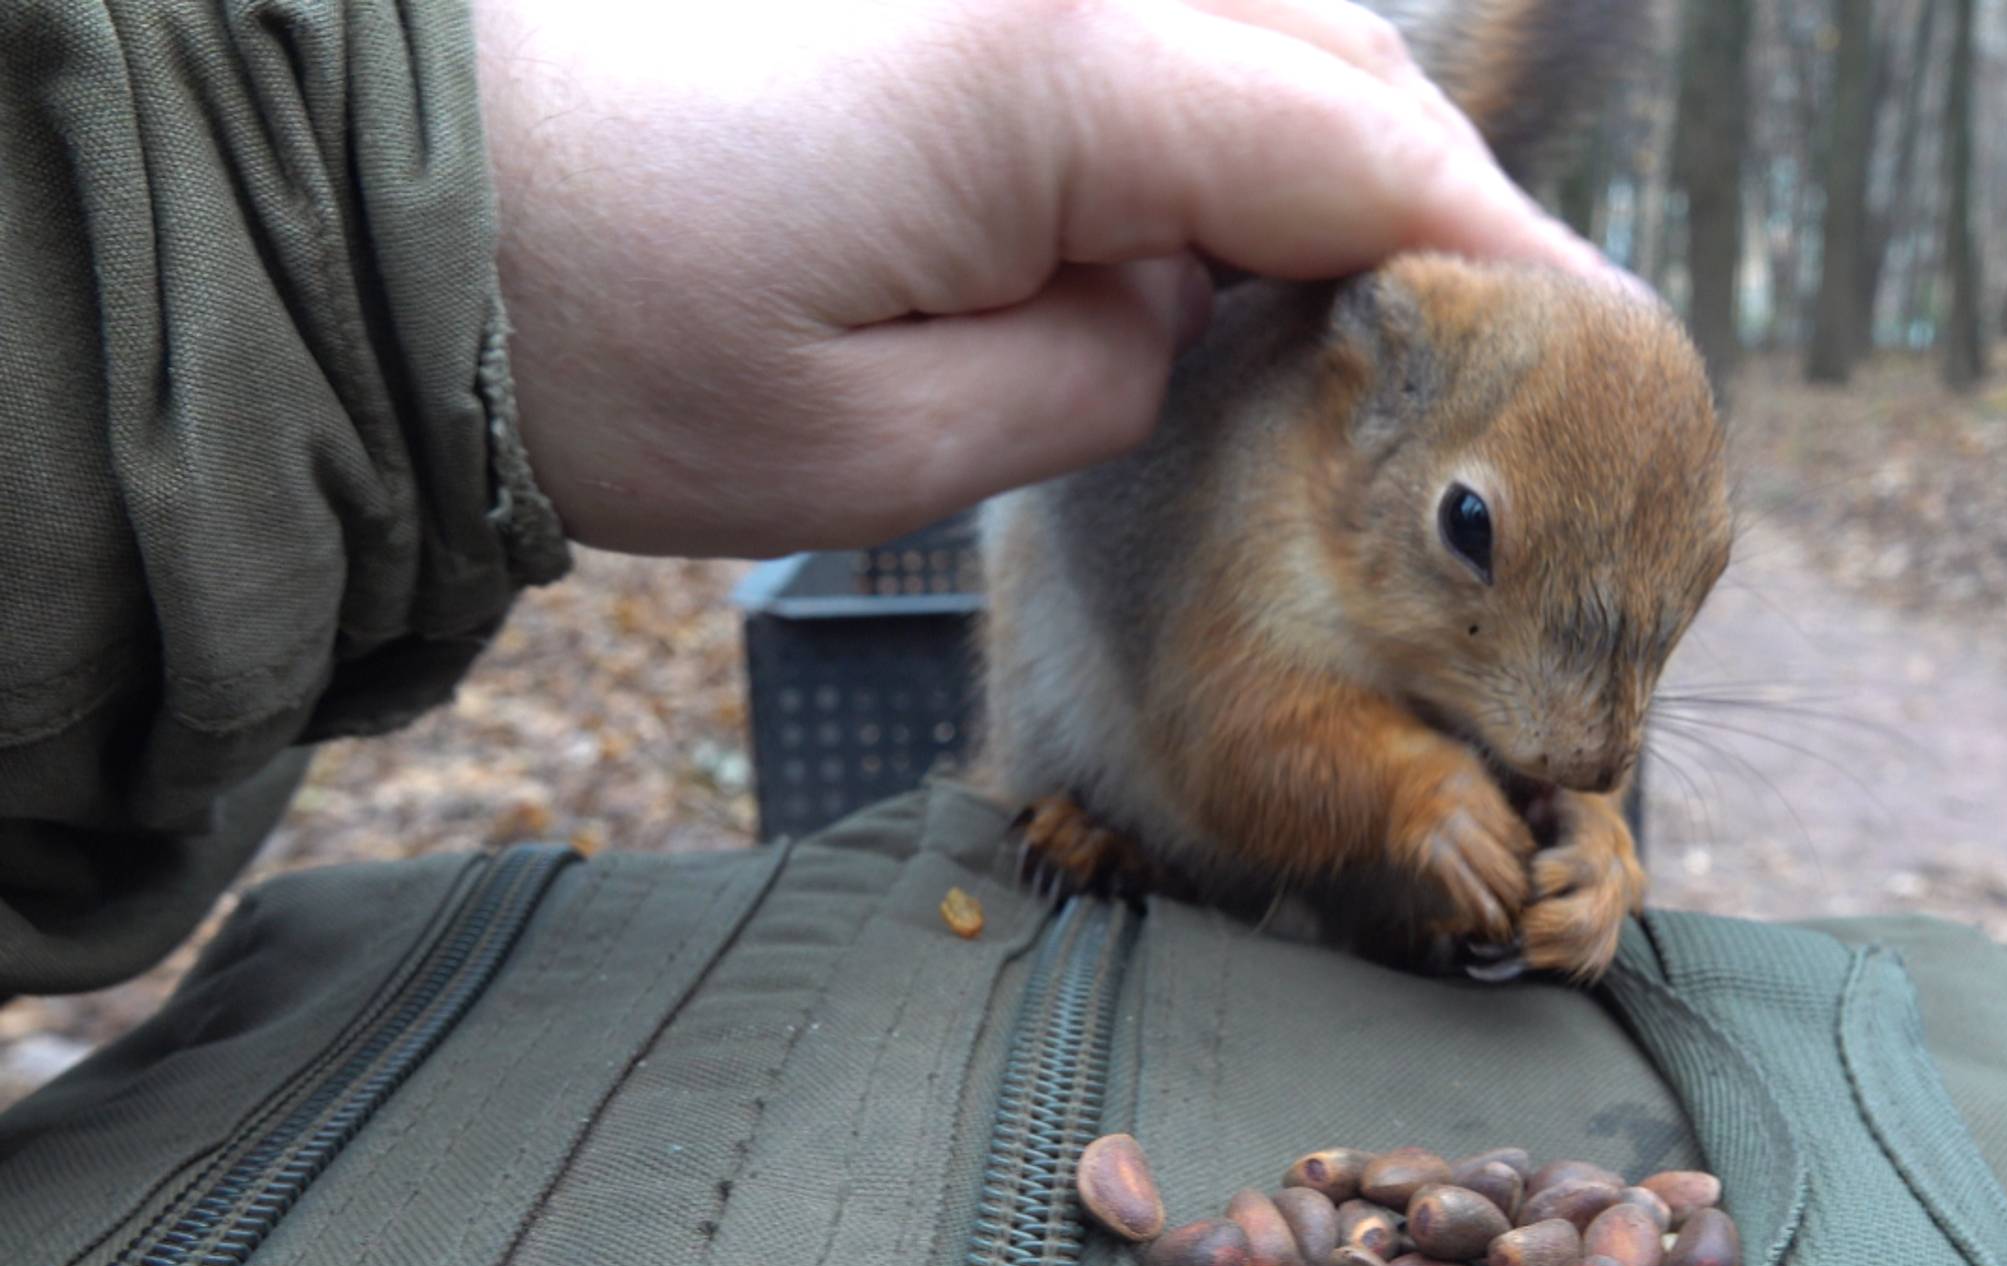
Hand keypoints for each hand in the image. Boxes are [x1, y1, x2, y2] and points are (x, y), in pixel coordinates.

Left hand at [470, 0, 1616, 557]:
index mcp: (1055, 77)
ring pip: (1263, 22)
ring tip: (1365, 307)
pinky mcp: (955, 2)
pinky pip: (1165, 33)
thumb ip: (1103, 376)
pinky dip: (1238, 114)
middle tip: (1483, 361)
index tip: (1575, 362)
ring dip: (1338, 148)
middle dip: (1431, 204)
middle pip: (1337, 60)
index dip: (1490, 262)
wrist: (395, 215)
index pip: (1359, 153)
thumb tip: (1191, 321)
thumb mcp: (881, 444)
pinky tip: (1227, 226)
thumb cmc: (603, 342)